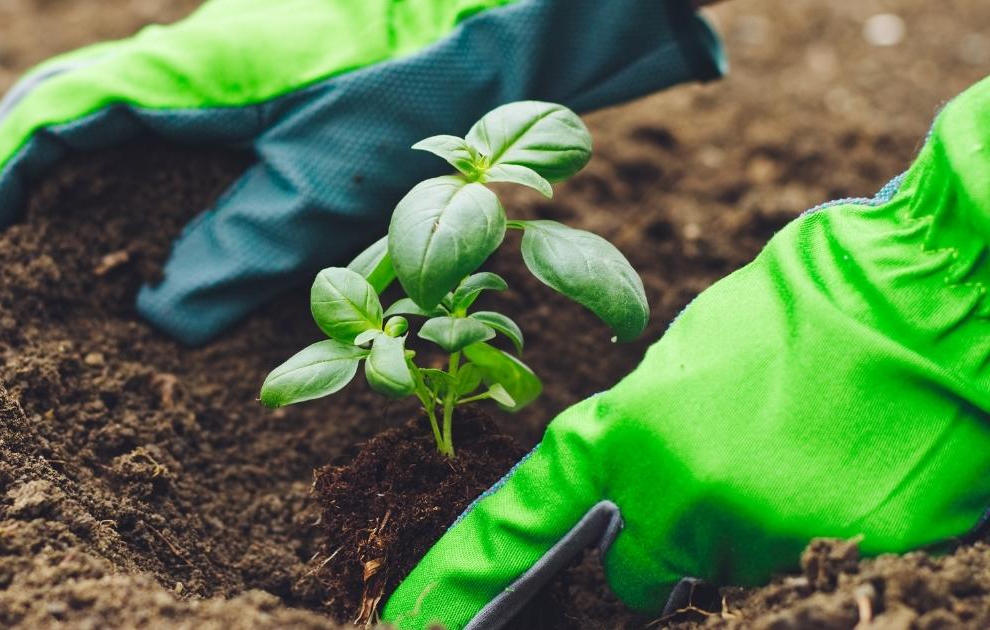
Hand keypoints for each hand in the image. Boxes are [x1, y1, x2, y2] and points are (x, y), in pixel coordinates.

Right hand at [0, 0, 722, 345]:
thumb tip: (164, 316)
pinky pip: (167, 121)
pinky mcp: (260, 84)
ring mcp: (226, 65)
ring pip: (114, 112)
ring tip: (32, 238)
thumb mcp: (328, 185)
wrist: (491, 27)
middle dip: (15, 174)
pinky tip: (132, 213)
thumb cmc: (416, 92)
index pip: (57, 112)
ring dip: (66, 172)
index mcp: (189, 70)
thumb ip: (242, 250)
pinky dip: (129, 168)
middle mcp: (193, 56)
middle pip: (68, 106)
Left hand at [383, 76, 989, 629]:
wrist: (932, 292)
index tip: (411, 619)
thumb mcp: (695, 355)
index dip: (461, 574)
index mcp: (627, 433)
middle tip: (724, 473)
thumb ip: (651, 427)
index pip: (521, 519)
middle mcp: (679, 498)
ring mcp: (758, 536)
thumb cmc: (813, 301)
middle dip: (671, 539)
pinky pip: (803, 565)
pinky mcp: (834, 561)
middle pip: (648, 569)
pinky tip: (845, 469)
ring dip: (751, 526)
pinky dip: (815, 530)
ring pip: (731, 567)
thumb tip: (642, 473)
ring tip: (802, 448)